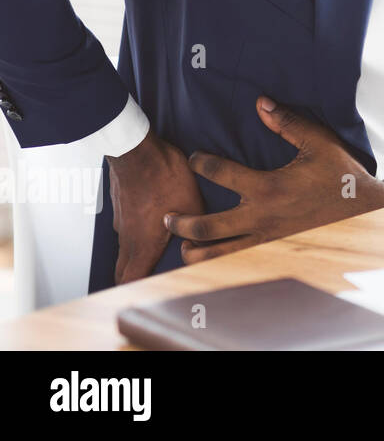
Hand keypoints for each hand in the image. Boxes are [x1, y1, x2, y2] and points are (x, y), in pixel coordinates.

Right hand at [106, 130, 204, 284]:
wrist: (136, 150)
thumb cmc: (164, 178)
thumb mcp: (192, 205)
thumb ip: (197, 228)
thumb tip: (203, 241)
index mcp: (142, 245)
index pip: (132, 280)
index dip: (138, 291)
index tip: (149, 294)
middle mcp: (127, 238)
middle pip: (123, 270)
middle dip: (134, 278)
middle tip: (150, 280)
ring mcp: (120, 221)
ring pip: (125, 248)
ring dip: (136, 255)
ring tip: (156, 253)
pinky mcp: (121, 206)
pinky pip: (126, 229)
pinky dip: (136, 234)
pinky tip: (152, 224)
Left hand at [165, 96, 383, 263]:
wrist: (366, 212)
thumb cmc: (342, 176)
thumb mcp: (318, 142)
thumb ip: (286, 123)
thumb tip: (260, 102)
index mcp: (267, 187)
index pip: (218, 173)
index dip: (199, 162)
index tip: (193, 158)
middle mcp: (260, 217)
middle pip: (205, 226)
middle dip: (180, 222)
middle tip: (168, 217)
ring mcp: (266, 241)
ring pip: (216, 254)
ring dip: (193, 251)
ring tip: (183, 246)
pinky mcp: (274, 253)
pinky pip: (237, 263)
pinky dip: (219, 264)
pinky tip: (211, 261)